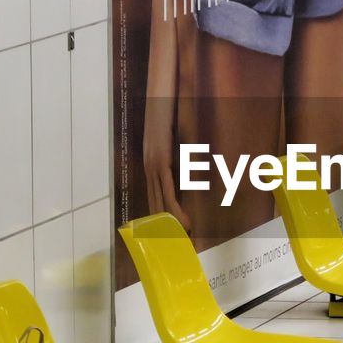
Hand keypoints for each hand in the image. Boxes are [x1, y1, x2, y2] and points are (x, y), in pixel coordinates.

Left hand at [143, 92, 190, 231]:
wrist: (161, 96)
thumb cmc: (169, 113)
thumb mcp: (176, 138)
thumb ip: (181, 153)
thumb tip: (193, 165)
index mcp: (152, 165)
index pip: (155, 198)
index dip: (162, 218)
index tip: (171, 235)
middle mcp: (149, 169)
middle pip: (155, 206)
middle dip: (165, 228)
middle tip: (177, 245)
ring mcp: (153, 166)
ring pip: (160, 203)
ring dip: (171, 225)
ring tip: (183, 241)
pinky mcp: (160, 162)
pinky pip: (167, 191)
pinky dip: (174, 209)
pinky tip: (183, 223)